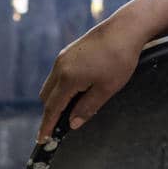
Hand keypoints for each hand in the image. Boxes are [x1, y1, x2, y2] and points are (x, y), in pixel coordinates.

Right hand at [37, 20, 146, 140]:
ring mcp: (63, 58)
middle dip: (50, 113)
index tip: (42, 140)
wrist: (125, 29)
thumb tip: (73, 124)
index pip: (52, 109)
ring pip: (51, 85)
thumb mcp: (107, 89)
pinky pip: (58, 75)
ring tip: (71, 109)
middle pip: (46, 98)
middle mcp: (60, 67)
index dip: (47, 126)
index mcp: (68, 78)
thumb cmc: (119, 59)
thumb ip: (87, 108)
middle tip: (60, 127)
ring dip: (56, 99)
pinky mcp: (68, 52)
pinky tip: (77, 91)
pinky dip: (61, 87)